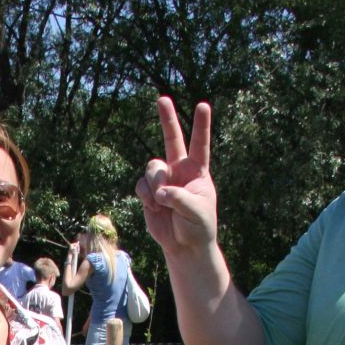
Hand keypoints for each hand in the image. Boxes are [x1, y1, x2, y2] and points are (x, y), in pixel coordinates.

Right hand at [136, 96, 218, 256]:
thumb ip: (179, 198)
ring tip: (161, 202)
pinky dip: (146, 196)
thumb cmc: (198, 226)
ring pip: (153, 167)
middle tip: (162, 99)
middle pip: (172, 139)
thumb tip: (160, 192)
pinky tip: (154, 207)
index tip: (203, 105)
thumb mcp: (196, 212)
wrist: (184, 245)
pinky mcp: (149, 192)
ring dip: (155, 183)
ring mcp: (163, 179)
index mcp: (197, 171)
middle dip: (167, 119)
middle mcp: (179, 170)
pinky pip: (141, 184)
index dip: (201, 125)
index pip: (200, 144)